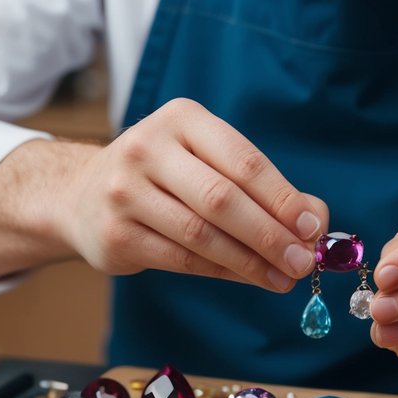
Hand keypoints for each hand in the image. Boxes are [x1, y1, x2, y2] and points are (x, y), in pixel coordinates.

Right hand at [68, 98, 326, 290]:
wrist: (82, 195)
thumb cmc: (165, 178)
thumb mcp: (208, 162)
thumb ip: (261, 188)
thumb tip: (314, 222)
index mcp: (182, 120)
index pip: (243, 161)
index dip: (282, 198)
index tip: (312, 228)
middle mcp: (148, 148)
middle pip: (222, 199)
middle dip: (270, 235)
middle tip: (302, 262)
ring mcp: (125, 192)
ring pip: (201, 235)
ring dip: (249, 262)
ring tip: (282, 278)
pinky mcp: (116, 235)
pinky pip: (181, 259)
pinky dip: (221, 272)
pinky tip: (247, 277)